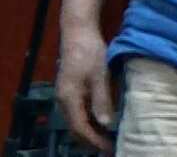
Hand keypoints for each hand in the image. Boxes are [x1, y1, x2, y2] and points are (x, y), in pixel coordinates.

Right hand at [55, 24, 114, 152]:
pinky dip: (88, 121)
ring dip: (90, 131)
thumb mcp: (99, 75)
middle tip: (110, 146)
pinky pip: (77, 112)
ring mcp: (65, 95)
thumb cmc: (90, 52)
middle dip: (91, 139)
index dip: (94, 140)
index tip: (109, 147)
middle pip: (75, 128)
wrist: (78, 33)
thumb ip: (102, 100)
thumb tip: (106, 124)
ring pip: (76, 121)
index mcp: (69, 99)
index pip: (80, 128)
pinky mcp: (70, 90)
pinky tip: (100, 121)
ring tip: (107, 138)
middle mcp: (63, 100)